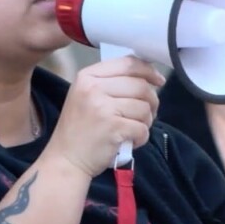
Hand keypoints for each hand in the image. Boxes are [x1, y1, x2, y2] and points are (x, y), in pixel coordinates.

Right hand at [45, 56, 164, 177]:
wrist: (66, 159)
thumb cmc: (79, 128)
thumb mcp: (86, 95)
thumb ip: (111, 82)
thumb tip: (148, 75)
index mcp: (87, 76)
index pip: (128, 63)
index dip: (148, 71)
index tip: (158, 80)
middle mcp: (93, 88)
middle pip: (140, 85)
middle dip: (151, 100)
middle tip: (148, 113)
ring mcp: (102, 108)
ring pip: (144, 107)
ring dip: (146, 121)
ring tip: (135, 128)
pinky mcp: (113, 128)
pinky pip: (142, 128)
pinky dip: (141, 137)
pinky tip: (131, 141)